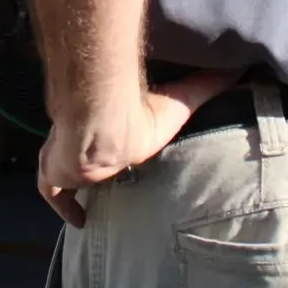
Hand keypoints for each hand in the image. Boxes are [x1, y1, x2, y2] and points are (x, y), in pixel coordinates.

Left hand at [37, 72, 232, 226]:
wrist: (103, 127)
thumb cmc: (139, 116)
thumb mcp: (179, 102)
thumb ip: (205, 84)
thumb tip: (236, 67)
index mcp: (112, 125)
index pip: (108, 130)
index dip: (114, 139)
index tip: (124, 150)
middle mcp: (85, 137)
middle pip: (82, 146)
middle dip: (89, 159)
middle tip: (103, 175)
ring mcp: (65, 154)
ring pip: (61, 166)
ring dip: (72, 179)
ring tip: (87, 200)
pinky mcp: (53, 171)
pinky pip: (50, 191)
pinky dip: (61, 204)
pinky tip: (77, 220)